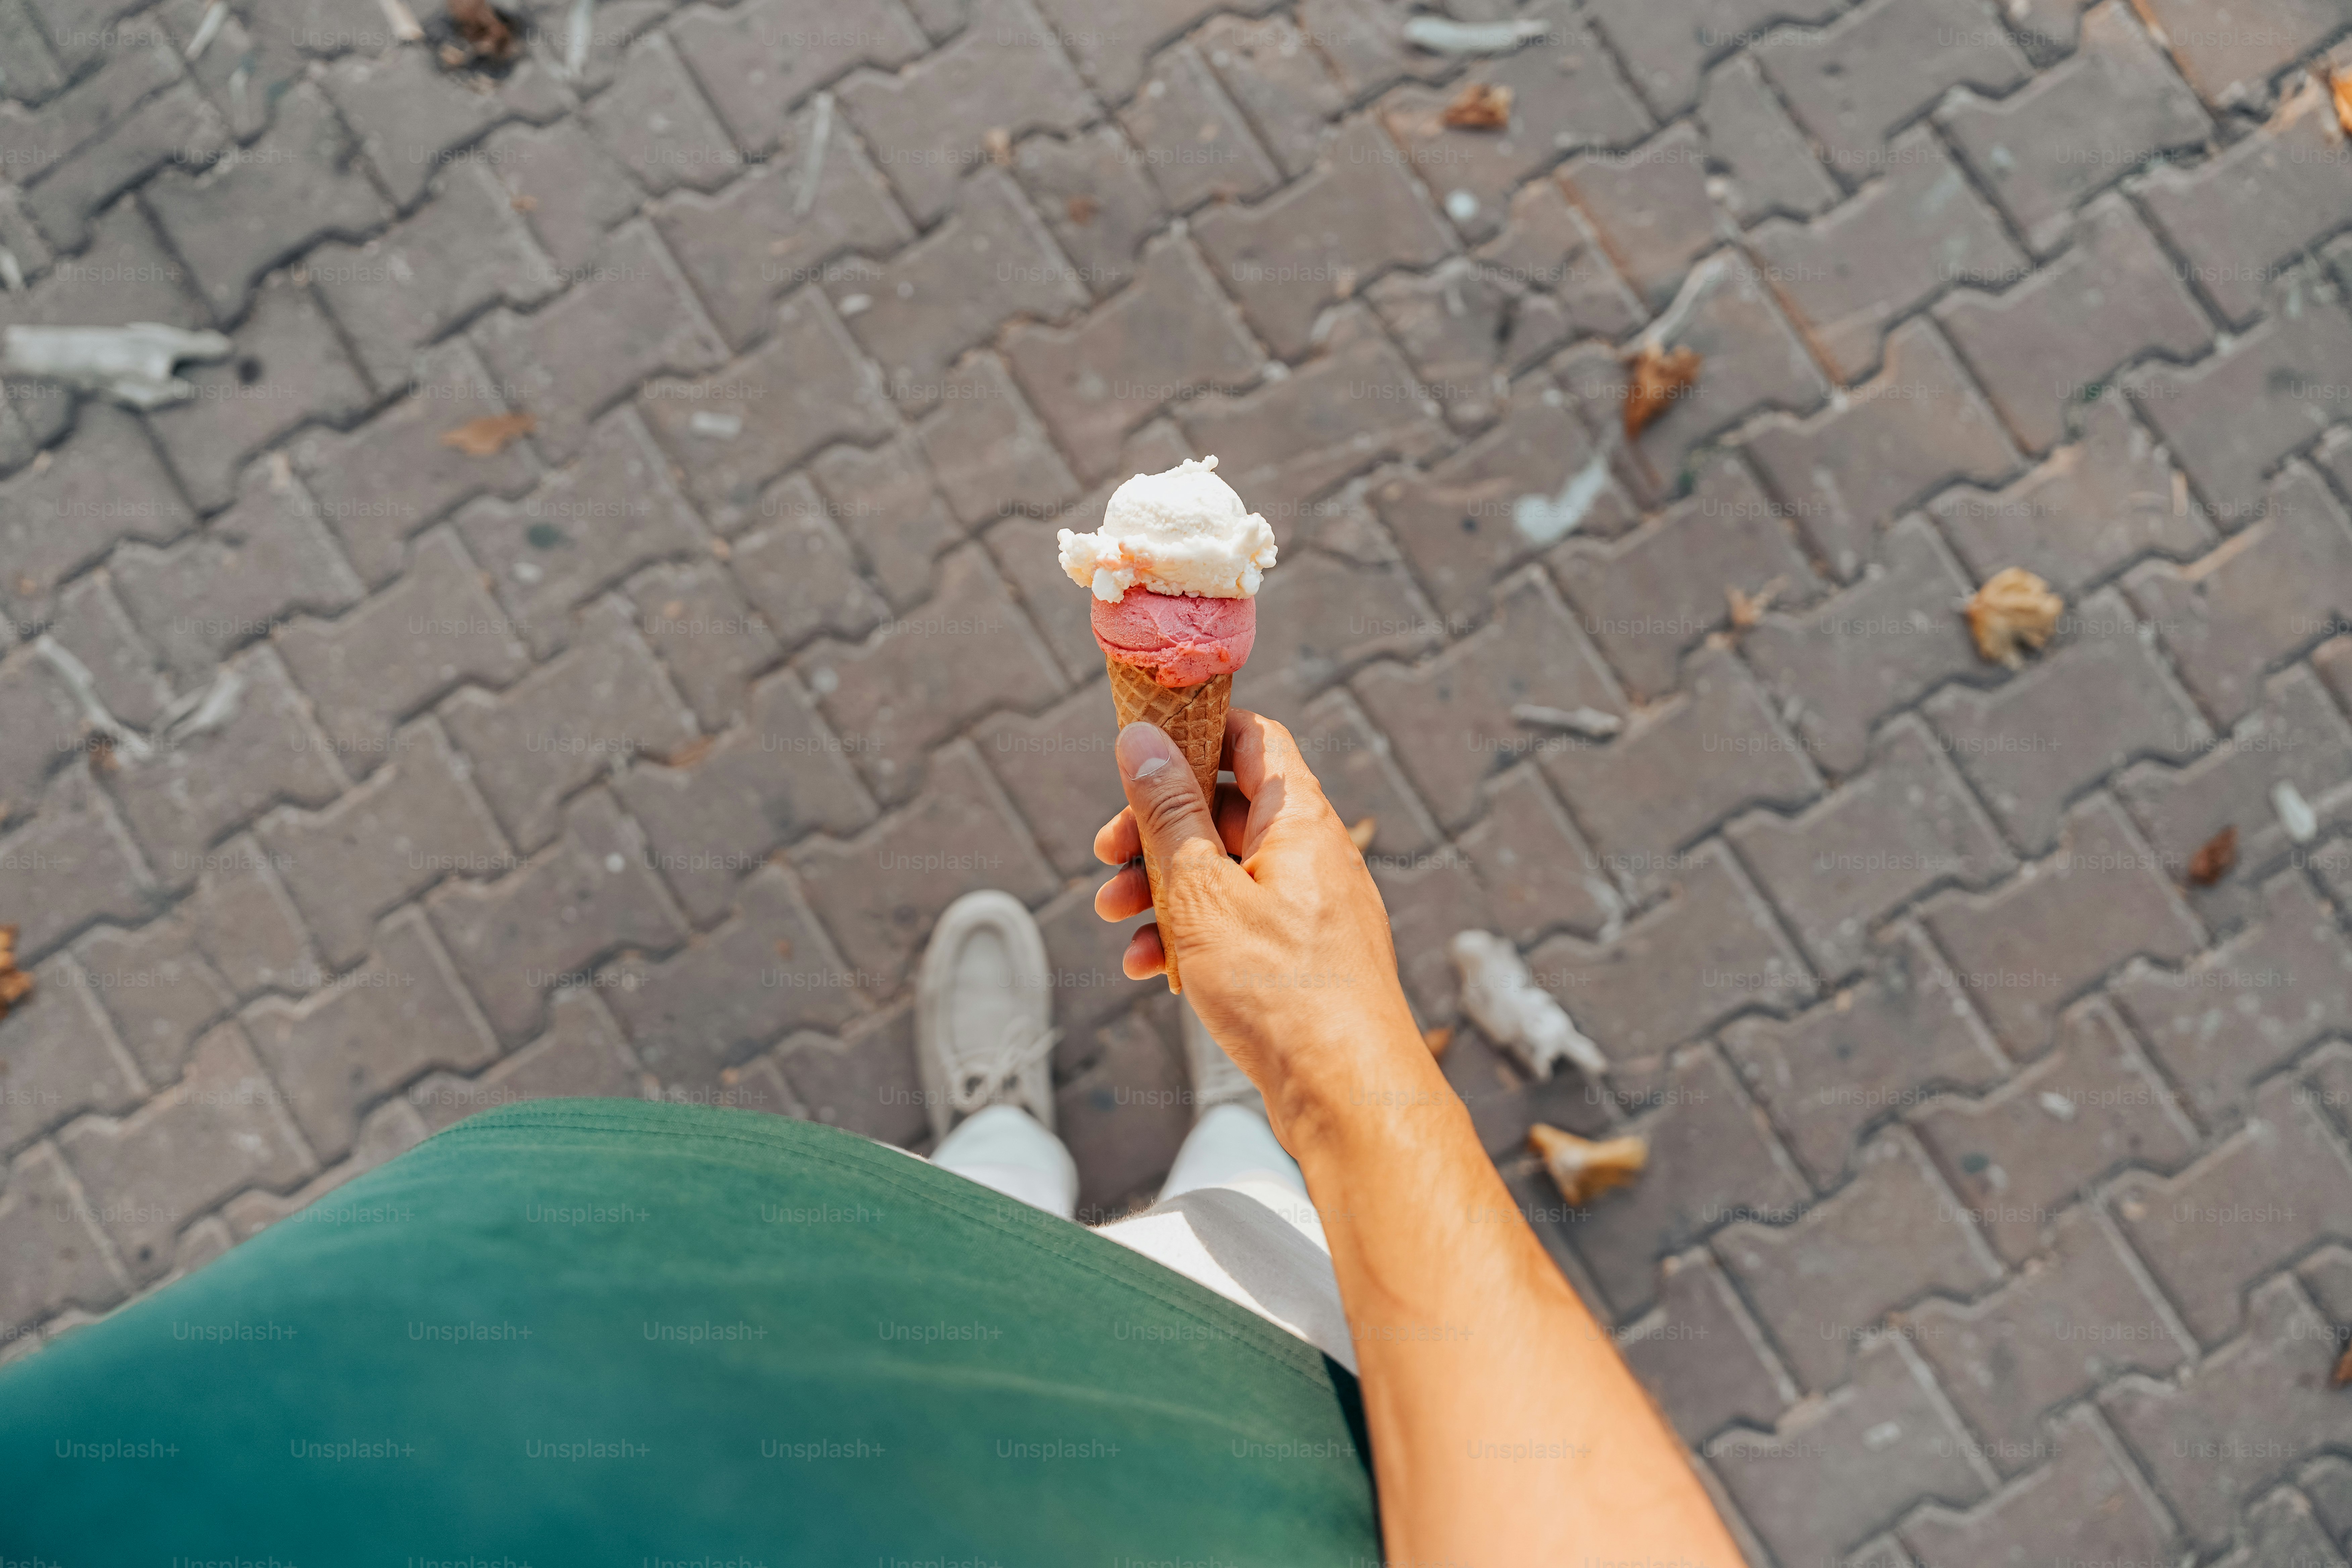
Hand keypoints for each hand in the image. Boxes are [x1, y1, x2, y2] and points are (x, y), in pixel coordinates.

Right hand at [1092, 711, 1422, 1129]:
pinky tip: (1152, 967)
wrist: (1347, 1093)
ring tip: (1115, 918)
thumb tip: (1142, 738)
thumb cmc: (1282, 987)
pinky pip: (1237, 926)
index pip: (1252, 739)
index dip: (1196, 731)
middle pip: (1223, 810)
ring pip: (1222, 874)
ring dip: (1161, 888)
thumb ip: (1168, 812)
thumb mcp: (1201, 891)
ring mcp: (1308, 908)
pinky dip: (1191, 937)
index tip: (1140, 751)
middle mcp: (1311, 855)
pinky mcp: (1300, 958)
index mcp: (1299, 821)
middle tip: (1105, 856)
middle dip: (1155, 830)